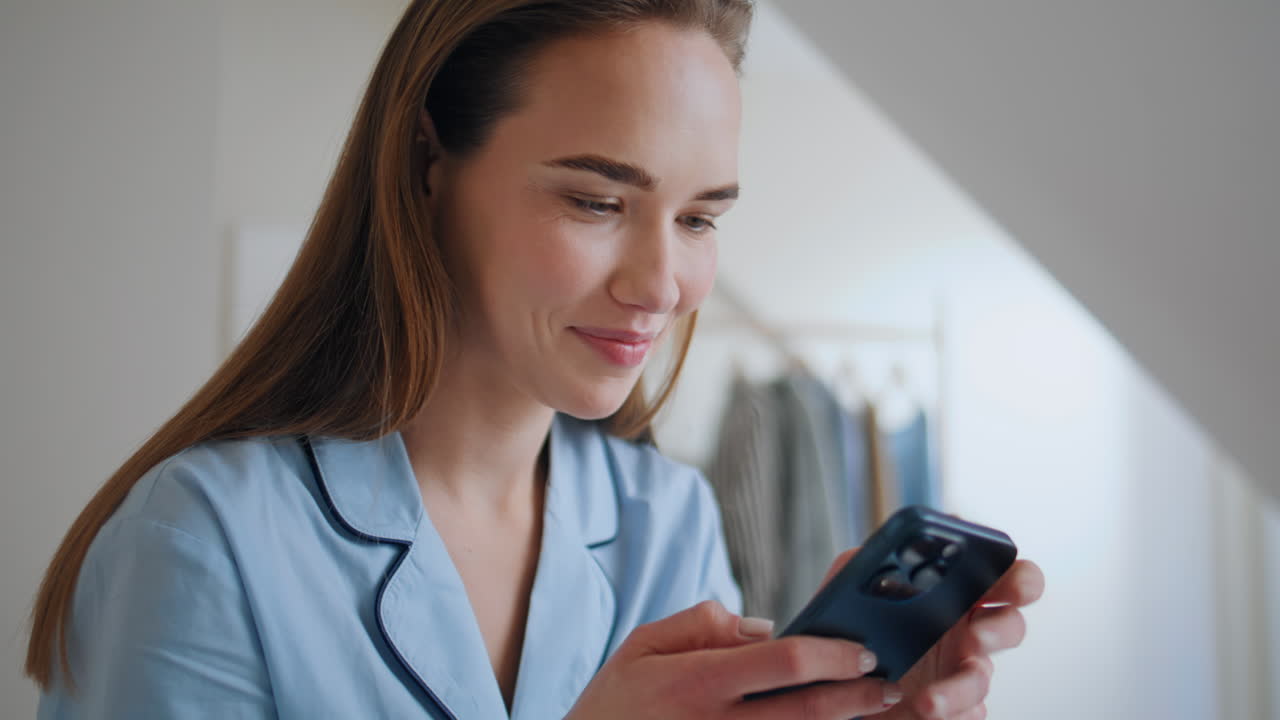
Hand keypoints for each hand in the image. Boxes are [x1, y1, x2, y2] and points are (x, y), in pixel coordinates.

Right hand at [564, 598, 903, 719]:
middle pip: (806, 711)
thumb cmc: (612, 705)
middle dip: (857, 697)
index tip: (862, 649)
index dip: (830, 655)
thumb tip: (763, 626)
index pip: (781, 663)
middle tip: (891, 685)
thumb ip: (700, 624)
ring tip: (877, 711)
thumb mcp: (640, 647)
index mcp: (697, 682)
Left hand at [813, 547, 1044, 719]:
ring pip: (980, 680)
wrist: (830, 679)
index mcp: (957, 593)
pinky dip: (949, 716)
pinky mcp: (950, 707)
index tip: (1018, 586)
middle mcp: (968, 630)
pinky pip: (966, 715)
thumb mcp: (850, 583)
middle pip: (1010, 626)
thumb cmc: (850, 624)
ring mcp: (960, 671)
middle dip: (1000, 630)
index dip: (1022, 580)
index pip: (1007, 579)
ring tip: (927, 702)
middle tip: (974, 636)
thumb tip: (895, 545)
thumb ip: (871, 559)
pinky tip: (924, 712)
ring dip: (958, 690)